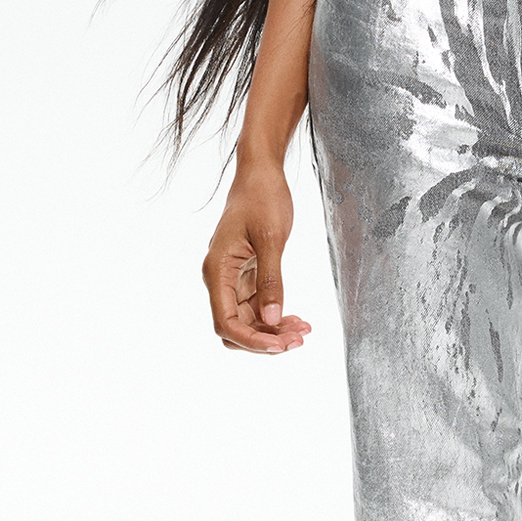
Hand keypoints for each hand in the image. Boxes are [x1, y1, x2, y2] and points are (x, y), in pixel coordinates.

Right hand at [203, 168, 312, 355]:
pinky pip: (258, 307)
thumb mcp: (271, 239)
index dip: (252, 341)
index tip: (281, 345)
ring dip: (274, 331)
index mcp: (216, 270)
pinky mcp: (247, 277)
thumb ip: (271, 280)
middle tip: (299, 339)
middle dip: (265, 340)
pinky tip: (298, 319)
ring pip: (249, 321)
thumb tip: (271, 319)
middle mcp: (220, 279)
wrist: (261, 175)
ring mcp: (233, 280)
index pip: (226, 322)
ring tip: (304, 330)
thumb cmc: (262, 199)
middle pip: (236, 328)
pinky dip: (276, 317)